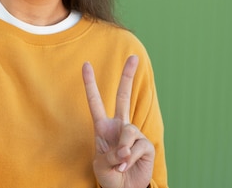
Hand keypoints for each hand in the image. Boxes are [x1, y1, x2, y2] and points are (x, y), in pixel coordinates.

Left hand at [82, 56, 154, 187]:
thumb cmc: (109, 175)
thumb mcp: (101, 164)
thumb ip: (111, 153)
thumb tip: (126, 147)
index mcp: (103, 127)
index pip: (95, 102)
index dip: (90, 84)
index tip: (86, 64)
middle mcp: (119, 126)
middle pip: (124, 96)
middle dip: (128, 76)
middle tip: (133, 57)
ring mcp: (134, 134)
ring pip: (128, 131)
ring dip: (122, 150)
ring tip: (120, 162)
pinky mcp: (146, 145)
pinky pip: (137, 146)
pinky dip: (130, 158)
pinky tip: (128, 164)